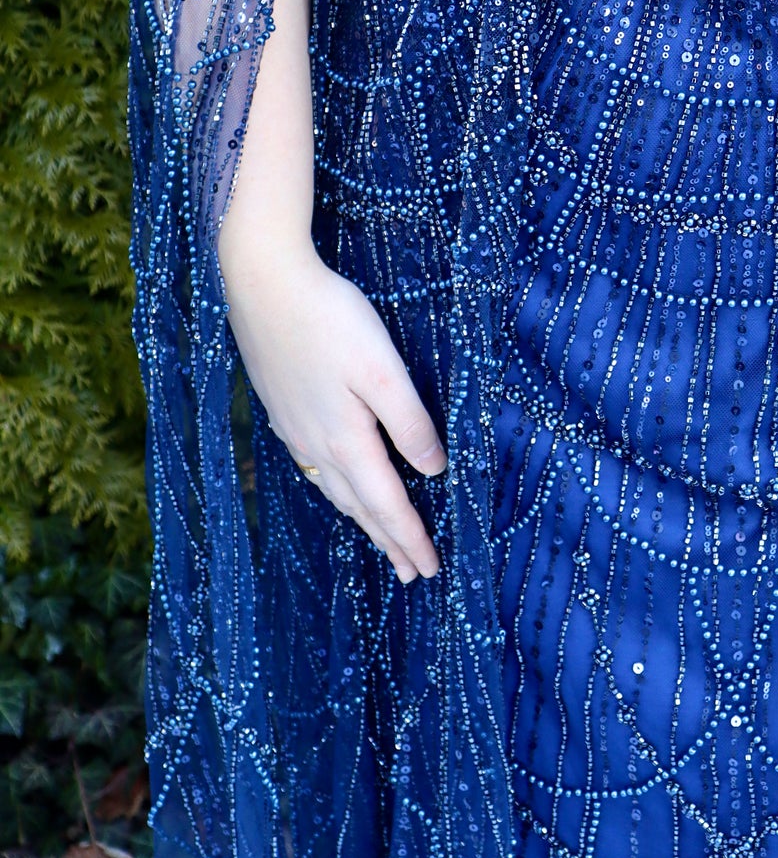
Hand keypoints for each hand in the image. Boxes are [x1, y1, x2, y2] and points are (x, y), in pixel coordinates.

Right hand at [222, 241, 446, 581]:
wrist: (263, 284)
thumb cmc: (330, 319)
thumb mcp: (383, 369)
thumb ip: (409, 423)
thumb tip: (434, 472)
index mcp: (346, 440)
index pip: (387, 503)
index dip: (410, 537)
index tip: (432, 569)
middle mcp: (316, 444)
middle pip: (359, 505)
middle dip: (388, 540)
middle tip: (412, 573)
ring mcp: (294, 428)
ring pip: (333, 489)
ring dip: (360, 518)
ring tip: (379, 538)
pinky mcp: (281, 407)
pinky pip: (314, 467)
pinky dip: (334, 489)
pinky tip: (334, 483)